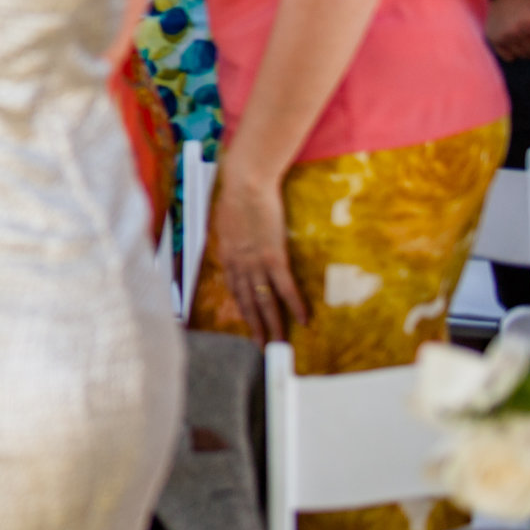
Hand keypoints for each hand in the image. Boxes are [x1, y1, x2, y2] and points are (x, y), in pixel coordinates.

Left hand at [211, 167, 307, 344]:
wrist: (245, 182)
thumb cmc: (237, 196)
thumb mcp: (227, 223)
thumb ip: (233, 241)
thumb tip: (238, 248)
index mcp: (226, 256)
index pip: (234, 290)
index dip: (242, 309)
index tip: (249, 325)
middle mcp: (237, 264)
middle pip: (246, 302)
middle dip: (255, 326)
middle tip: (261, 347)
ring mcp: (254, 261)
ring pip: (264, 300)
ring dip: (273, 324)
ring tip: (279, 344)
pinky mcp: (272, 255)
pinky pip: (284, 286)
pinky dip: (294, 304)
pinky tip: (304, 319)